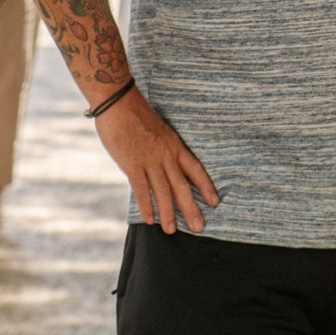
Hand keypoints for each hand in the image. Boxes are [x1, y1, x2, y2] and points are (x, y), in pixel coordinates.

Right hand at [94, 88, 219, 235]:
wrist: (120, 103)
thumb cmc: (136, 115)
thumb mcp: (158, 131)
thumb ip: (162, 149)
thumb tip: (162, 166)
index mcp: (174, 146)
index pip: (195, 169)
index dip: (206, 186)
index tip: (215, 202)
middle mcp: (166, 155)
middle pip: (182, 186)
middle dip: (191, 208)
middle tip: (199, 227)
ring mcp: (150, 160)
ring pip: (164, 191)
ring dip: (168, 213)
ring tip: (172, 231)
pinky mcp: (133, 164)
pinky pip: (142, 189)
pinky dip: (146, 205)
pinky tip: (149, 220)